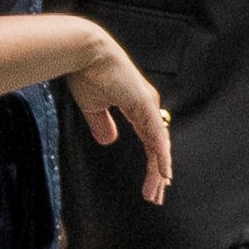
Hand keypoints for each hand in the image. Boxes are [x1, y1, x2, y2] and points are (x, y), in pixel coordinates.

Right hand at [70, 26, 171, 205]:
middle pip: (157, 147)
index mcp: (136, 107)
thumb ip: (102, 124)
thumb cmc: (86, 72)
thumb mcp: (93, 107)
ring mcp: (148, 106)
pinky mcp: (144, 104)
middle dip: (156, 173)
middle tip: (156, 196)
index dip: (151, 163)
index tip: (151, 184)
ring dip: (159, 170)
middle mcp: (147, 107)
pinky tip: (164, 173)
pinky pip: (156, 136)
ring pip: (159, 145)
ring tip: (158, 191)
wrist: (84, 52)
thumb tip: (109, 141)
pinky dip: (161, 156)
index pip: (149, 141)